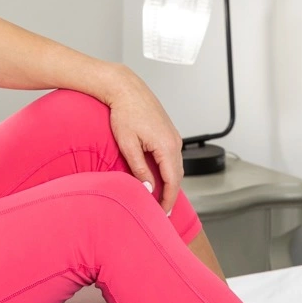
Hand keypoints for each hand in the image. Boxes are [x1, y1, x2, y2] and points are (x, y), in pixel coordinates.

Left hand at [103, 67, 183, 215]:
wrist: (126, 89)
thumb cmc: (124, 113)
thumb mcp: (127, 145)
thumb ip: (139, 168)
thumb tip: (147, 188)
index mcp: (167, 146)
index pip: (172, 181)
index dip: (168, 199)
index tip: (162, 212)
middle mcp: (176, 142)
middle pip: (177, 176)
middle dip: (170, 194)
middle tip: (161, 211)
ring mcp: (174, 137)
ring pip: (175, 166)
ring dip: (169, 183)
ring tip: (159, 198)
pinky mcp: (169, 133)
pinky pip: (171, 157)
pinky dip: (167, 170)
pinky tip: (158, 178)